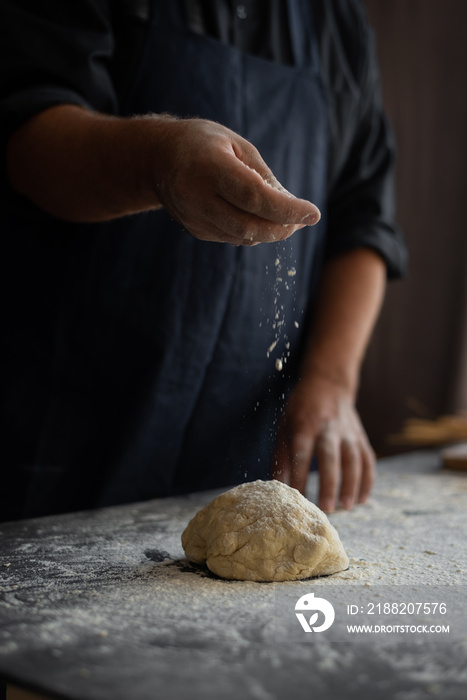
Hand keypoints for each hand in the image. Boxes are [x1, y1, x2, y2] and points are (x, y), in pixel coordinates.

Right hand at [152, 117, 319, 244]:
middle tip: (303, 220)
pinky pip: (232, 237)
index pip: (254, 197)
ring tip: (288, 219)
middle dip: (282, 227)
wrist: (157, 159)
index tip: (313, 213)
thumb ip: (264, 176)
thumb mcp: (236, 145)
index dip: (287, 209)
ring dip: (271, 232)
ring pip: (242, 237)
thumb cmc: (204, 144)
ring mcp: (193, 216)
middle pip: (249, 225)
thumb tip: (293, 206)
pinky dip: (253, 232)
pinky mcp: (194, 230)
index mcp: (209, 166)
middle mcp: (197, 195)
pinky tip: (261, 219)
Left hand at [272, 372, 374, 511]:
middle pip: (331, 458)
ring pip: (354, 460)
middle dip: (329, 484)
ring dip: (351, 485)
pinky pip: (368, 460)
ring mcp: (348, 432)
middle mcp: (328, 429)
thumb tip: (278, 487)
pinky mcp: (360, 437)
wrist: (328, 384)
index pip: (302, 454)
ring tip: (346, 507)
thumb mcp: (284, 426)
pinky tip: (362, 499)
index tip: (297, 499)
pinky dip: (367, 480)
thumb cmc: (300, 410)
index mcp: (305, 426)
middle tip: (326, 508)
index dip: (300, 477)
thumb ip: (281, 457)